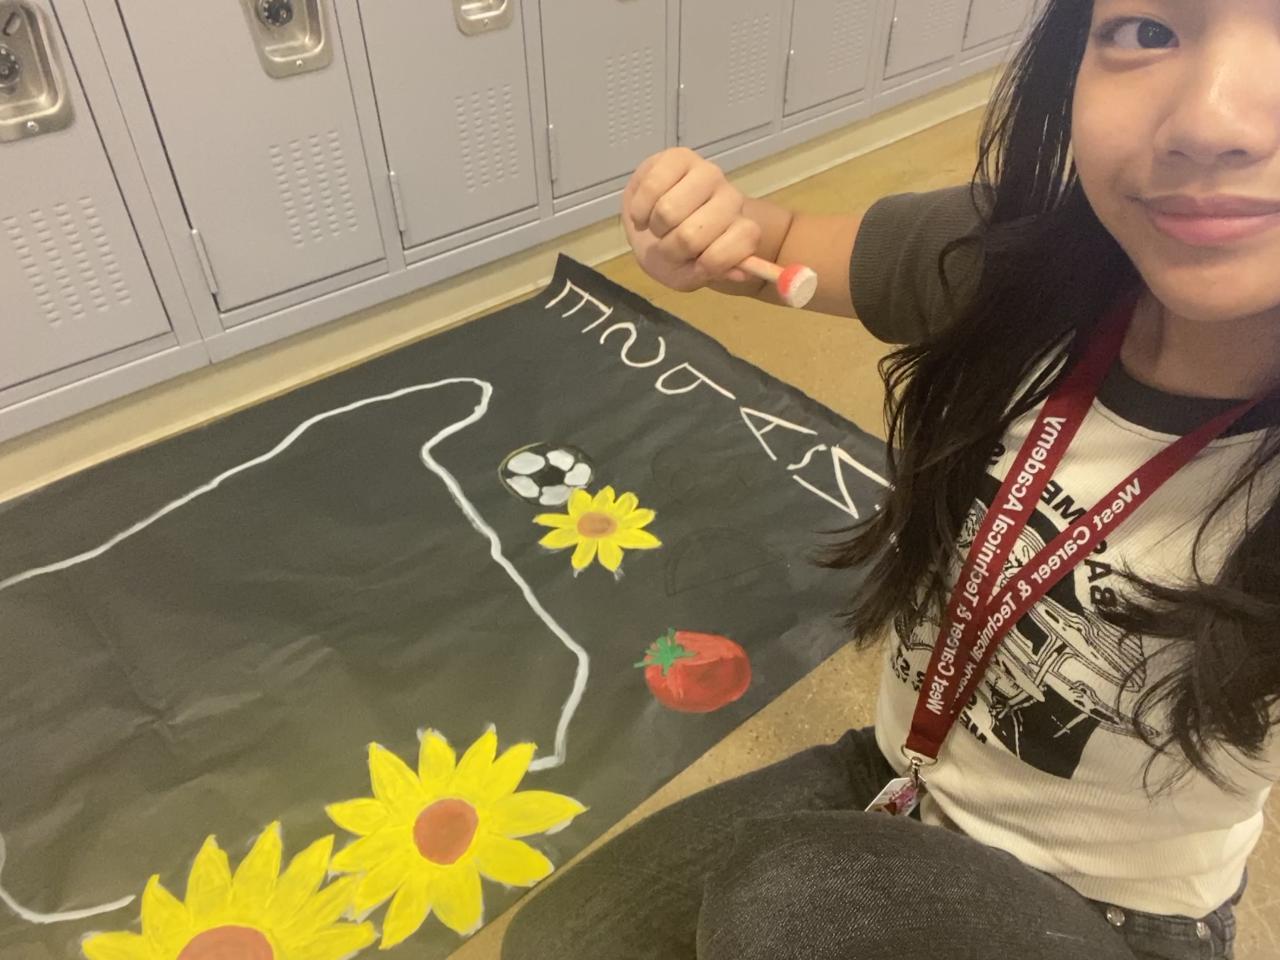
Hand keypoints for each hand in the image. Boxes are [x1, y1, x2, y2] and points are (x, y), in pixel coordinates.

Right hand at [622, 148, 761, 292]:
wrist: (654, 230)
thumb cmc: (677, 253)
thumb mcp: (692, 275)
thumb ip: (714, 272)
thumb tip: (740, 272)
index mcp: (743, 230)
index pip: (738, 244)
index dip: (709, 264)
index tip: (697, 264)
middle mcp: (731, 198)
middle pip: (690, 236)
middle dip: (670, 248)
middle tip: (669, 244)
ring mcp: (707, 173)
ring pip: (667, 211)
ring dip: (654, 227)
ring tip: (658, 227)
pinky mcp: (678, 157)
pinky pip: (651, 188)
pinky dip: (639, 210)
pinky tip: (644, 213)